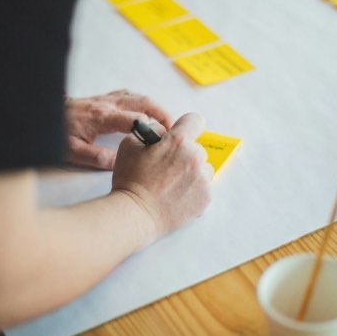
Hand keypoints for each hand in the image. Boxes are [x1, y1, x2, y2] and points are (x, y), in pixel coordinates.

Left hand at [65, 90, 172, 168]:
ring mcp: (105, 98)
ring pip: (138, 96)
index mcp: (102, 117)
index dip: (154, 128)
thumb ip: (96, 157)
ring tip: (165, 121)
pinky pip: (128, 95)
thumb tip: (120, 163)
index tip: (164, 140)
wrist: (41, 112)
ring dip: (155, 106)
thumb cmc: (57, 132)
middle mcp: (107, 104)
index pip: (137, 118)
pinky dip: (142, 101)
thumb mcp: (72, 151)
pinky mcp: (103, 98)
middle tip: (174, 128)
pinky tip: (145, 111)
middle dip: (163, 113)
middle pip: (144, 101)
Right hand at [112, 113, 213, 243]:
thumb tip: (164, 131)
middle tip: (167, 167)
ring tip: (172, 184)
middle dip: (184, 154)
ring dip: (192, 172)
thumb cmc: (130, 180)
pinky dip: (193, 189)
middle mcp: (195, 158)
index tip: (180, 135)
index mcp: (178, 142)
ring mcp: (203, 179)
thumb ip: (150, 131)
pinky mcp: (206, 197)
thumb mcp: (130, 145)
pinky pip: (204, 186)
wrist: (136, 214)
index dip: (186, 126)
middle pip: (197, 148)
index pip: (195, 121)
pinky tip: (176, 195)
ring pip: (203, 168)